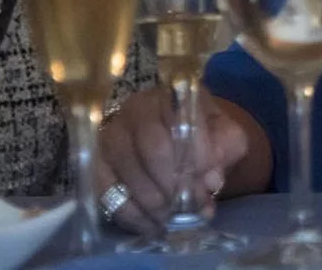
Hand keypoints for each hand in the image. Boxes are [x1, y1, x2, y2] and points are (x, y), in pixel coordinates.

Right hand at [96, 88, 248, 234]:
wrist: (181, 141)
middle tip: (189, 205)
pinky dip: (130, 212)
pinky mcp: (95, 161)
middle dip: (174, 182)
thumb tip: (212, 179)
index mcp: (174, 95)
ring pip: (127, 169)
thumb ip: (225, 150)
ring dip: (152, 200)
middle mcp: (137, 108)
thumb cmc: (204, 136)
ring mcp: (111, 134)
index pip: (183, 120)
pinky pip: (105, 189)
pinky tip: (151, 225)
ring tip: (172, 218)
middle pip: (153, 146)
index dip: (198, 153)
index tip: (210, 181)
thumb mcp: (225, 136)